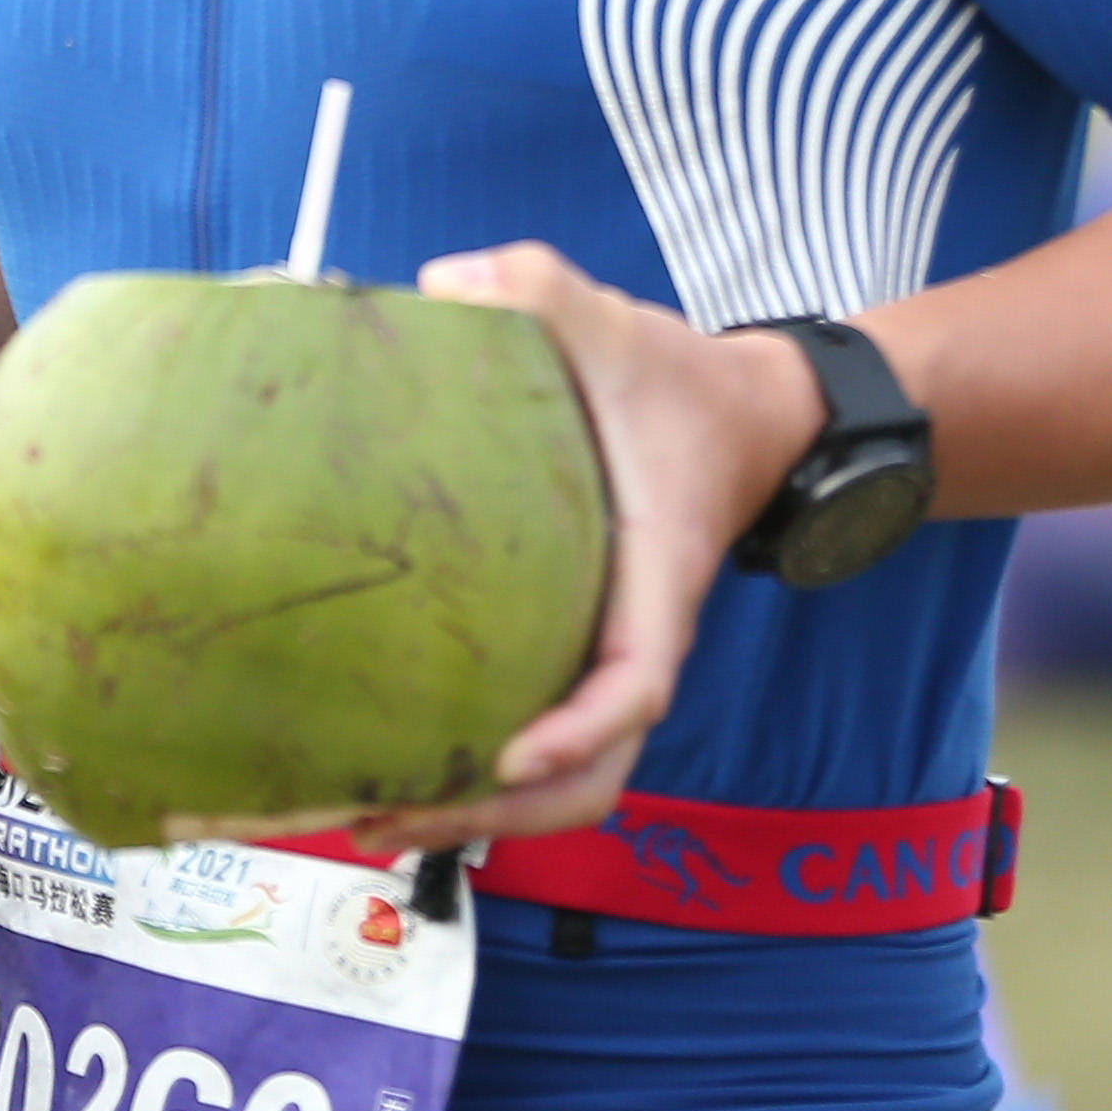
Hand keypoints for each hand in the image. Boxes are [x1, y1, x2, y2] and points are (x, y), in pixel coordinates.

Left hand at [347, 241, 823, 852]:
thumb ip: (535, 287)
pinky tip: (389, 780)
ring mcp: (606, 659)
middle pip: (591, 777)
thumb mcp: (610, 317)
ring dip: (476, 818)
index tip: (509, 751)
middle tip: (389, 820)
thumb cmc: (674, 379)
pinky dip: (476, 782)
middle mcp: (636, 640)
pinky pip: (539, 748)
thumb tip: (442, 286)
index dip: (579, 727)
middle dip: (496, 814)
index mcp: (656, 577)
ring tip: (368, 824)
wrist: (743, 415)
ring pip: (564, 785)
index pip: (637, 679)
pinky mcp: (576, 658)